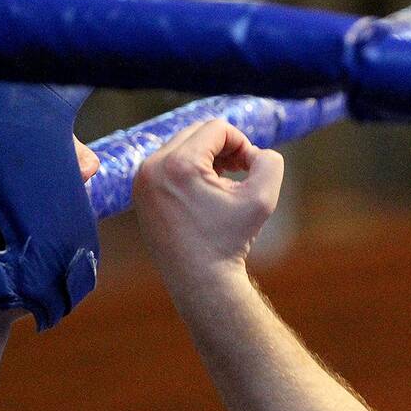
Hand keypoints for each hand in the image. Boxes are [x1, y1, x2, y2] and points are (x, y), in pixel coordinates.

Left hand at [134, 120, 283, 279]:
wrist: (199, 281)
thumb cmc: (230, 241)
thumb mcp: (263, 198)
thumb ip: (270, 162)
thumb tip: (255, 152)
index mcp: (178, 165)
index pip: (216, 129)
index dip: (242, 143)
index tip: (250, 170)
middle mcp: (152, 167)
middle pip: (196, 132)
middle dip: (223, 148)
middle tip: (239, 174)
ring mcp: (141, 180)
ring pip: (181, 147)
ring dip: (207, 158)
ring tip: (224, 185)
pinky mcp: (140, 192)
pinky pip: (168, 164)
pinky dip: (190, 171)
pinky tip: (206, 195)